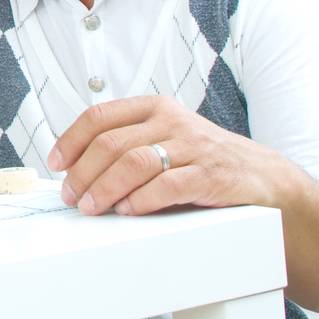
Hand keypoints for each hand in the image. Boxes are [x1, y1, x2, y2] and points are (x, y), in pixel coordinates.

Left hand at [48, 96, 291, 215]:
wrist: (263, 178)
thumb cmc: (204, 162)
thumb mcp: (165, 142)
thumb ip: (129, 148)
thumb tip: (76, 172)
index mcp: (154, 108)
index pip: (99, 116)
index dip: (71, 140)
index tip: (55, 164)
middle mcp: (172, 121)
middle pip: (110, 143)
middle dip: (82, 173)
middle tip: (71, 196)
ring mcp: (193, 146)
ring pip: (133, 162)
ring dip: (105, 188)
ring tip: (91, 207)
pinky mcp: (210, 174)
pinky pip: (166, 185)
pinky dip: (141, 200)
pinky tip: (128, 210)